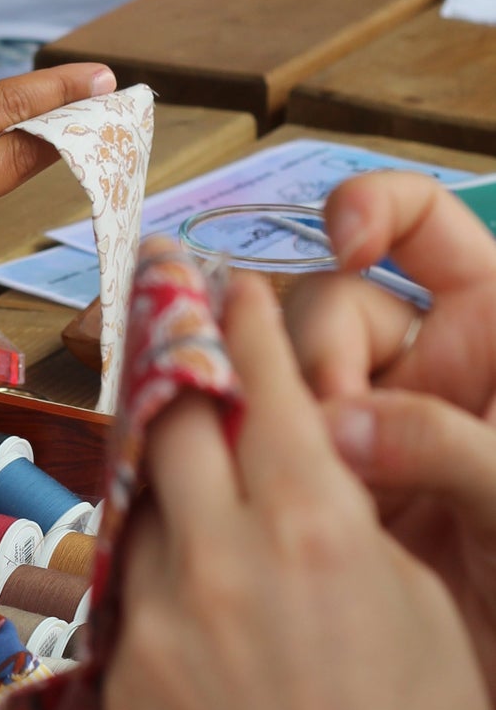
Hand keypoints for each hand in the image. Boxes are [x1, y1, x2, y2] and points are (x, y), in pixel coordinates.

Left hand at [107, 274, 490, 709]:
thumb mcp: (422, 598)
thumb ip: (348, 506)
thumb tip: (300, 442)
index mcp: (315, 529)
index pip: (260, 384)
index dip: (244, 323)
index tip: (228, 284)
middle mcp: (221, 562)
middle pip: (171, 420)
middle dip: (179, 370)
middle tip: (177, 329)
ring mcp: (161, 622)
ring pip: (141, 502)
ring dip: (164, 471)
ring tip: (183, 451)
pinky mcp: (126, 677)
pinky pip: (132, 589)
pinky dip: (161, 565)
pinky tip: (192, 571)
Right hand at [288, 172, 495, 698]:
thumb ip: (447, 446)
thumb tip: (340, 424)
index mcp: (487, 337)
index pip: (418, 223)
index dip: (372, 209)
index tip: (344, 242)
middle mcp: (417, 371)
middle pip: (324, 305)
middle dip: (309, 348)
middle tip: (324, 427)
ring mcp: (363, 435)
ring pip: (278, 381)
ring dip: (270, 415)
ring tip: (294, 481)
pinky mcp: (322, 500)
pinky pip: (260, 459)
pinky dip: (241, 466)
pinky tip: (238, 495)